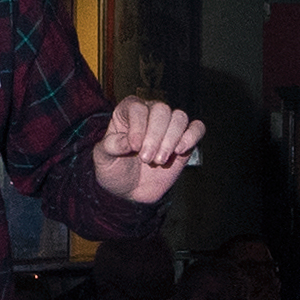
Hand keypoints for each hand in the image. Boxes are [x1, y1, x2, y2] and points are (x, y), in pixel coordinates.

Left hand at [91, 99, 205, 208]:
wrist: (130, 191)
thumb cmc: (115, 170)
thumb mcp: (102, 159)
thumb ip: (111, 146)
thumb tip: (127, 141)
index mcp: (128, 112)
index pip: (138, 108)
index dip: (138, 126)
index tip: (134, 147)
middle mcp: (150, 114)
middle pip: (161, 110)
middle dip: (155, 136)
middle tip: (146, 159)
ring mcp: (169, 127)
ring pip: (179, 117)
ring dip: (171, 140)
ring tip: (160, 160)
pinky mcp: (184, 141)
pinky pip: (197, 128)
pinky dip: (192, 136)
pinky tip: (180, 151)